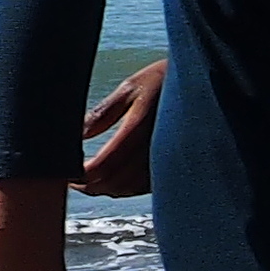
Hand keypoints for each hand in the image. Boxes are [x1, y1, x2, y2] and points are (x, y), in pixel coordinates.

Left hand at [78, 57, 164, 197]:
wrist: (203, 84)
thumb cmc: (165, 81)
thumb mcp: (130, 87)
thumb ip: (103, 113)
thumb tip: (79, 134)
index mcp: (139, 128)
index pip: (103, 165)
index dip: (80, 175)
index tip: (66, 173)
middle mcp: (154, 148)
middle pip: (113, 182)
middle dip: (89, 185)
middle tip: (72, 179)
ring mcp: (166, 160)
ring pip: (128, 188)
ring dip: (105, 189)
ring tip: (89, 181)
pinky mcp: (173, 165)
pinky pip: (144, 187)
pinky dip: (125, 189)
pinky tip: (115, 181)